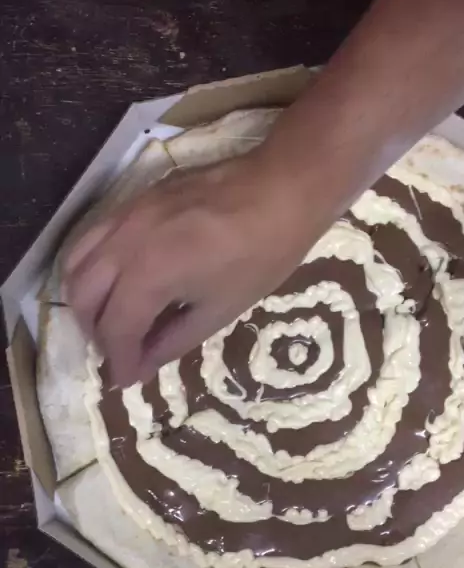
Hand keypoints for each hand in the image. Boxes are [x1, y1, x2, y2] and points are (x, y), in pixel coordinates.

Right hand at [62, 153, 315, 386]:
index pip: (115, 329)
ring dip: (86, 299)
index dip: (119, 360)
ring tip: (112, 319)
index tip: (126, 379)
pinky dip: (91, 266)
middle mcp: (125, 244)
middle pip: (83, 297)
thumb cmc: (261, 255)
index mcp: (150, 275)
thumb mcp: (221, 310)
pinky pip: (92, 237)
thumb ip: (172, 341)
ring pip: (77, 263)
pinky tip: (116, 281)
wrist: (282, 188)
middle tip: (120, 351)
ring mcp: (125, 216)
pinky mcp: (133, 200)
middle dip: (96, 333)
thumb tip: (142, 365)